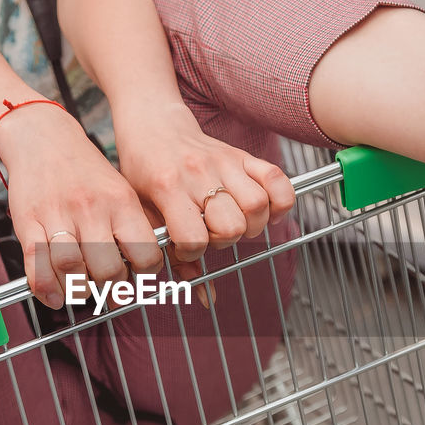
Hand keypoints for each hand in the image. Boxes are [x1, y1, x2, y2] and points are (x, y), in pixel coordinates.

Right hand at [0, 103, 160, 308]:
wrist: (43, 138)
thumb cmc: (86, 172)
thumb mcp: (120, 191)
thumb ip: (131, 227)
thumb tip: (141, 271)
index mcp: (121, 202)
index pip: (145, 254)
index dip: (143, 273)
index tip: (136, 274)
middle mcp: (91, 209)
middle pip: (108, 270)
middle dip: (111, 288)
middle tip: (107, 286)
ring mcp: (58, 215)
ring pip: (72, 270)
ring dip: (79, 290)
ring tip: (82, 288)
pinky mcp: (28, 221)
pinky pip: (37, 264)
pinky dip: (46, 288)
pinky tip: (55, 297)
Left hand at [114, 103, 295, 264]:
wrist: (152, 124)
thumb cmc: (144, 174)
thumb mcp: (146, 213)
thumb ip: (173, 256)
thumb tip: (207, 300)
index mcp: (167, 189)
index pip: (193, 238)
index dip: (193, 252)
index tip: (185, 245)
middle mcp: (197, 174)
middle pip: (232, 225)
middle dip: (226, 240)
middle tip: (212, 234)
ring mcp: (224, 162)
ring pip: (257, 205)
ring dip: (252, 225)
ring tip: (236, 223)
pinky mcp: (242, 155)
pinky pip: (277, 179)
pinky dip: (280, 201)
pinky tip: (266, 212)